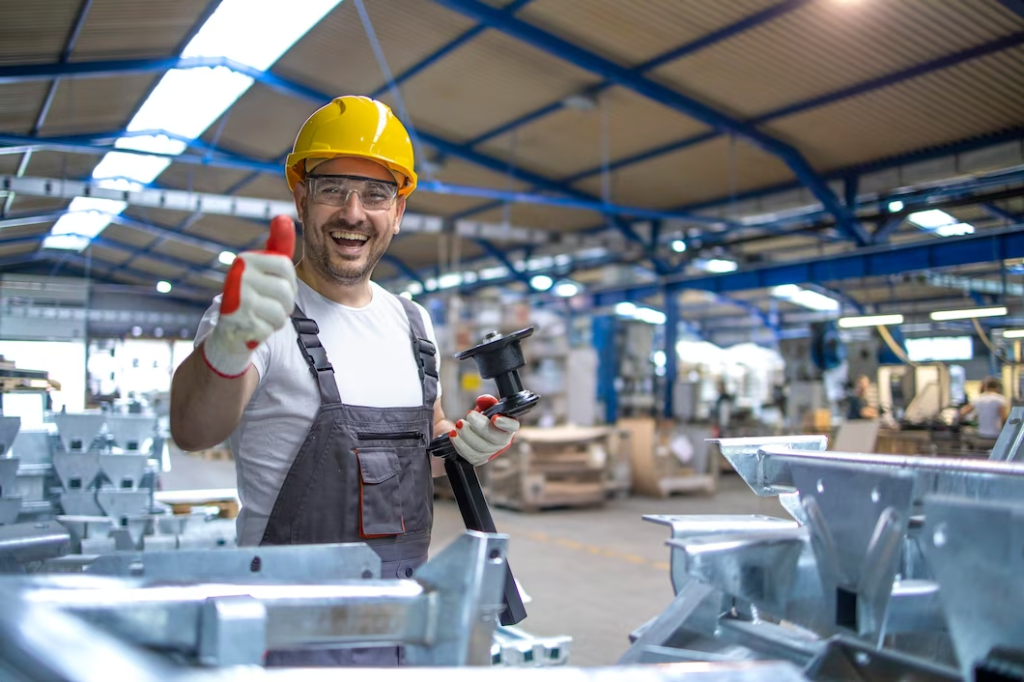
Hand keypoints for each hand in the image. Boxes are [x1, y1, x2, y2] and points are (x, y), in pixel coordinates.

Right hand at [202, 216, 297, 377]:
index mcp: (246, 259)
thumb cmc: (253, 296)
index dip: (290, 282)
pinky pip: (269, 328)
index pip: (286, 266)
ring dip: (277, 319)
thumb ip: (277, 246)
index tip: (280, 287)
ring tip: (262, 316)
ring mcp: (236, 299)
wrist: (228, 332)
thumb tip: (283, 217)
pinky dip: (265, 331)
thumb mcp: (264, 269)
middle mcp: (238, 275)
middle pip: (285, 291)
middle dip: (285, 304)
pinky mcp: (237, 322)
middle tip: (271, 306)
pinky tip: (253, 327)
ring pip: (280, 312)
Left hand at [449, 395, 519, 465]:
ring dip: (468, 434)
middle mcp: (502, 441)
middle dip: (480, 426)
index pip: (512, 426)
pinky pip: (470, 455)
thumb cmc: (480, 419)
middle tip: (469, 415)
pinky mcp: (478, 459)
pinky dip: (460, 444)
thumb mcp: (484, 408)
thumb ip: (486, 402)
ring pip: (481, 447)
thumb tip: (482, 400)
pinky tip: (454, 435)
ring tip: (459, 424)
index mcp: (507, 426)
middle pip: (495, 439)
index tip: (494, 418)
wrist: (466, 432)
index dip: (506, 423)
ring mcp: (490, 453)